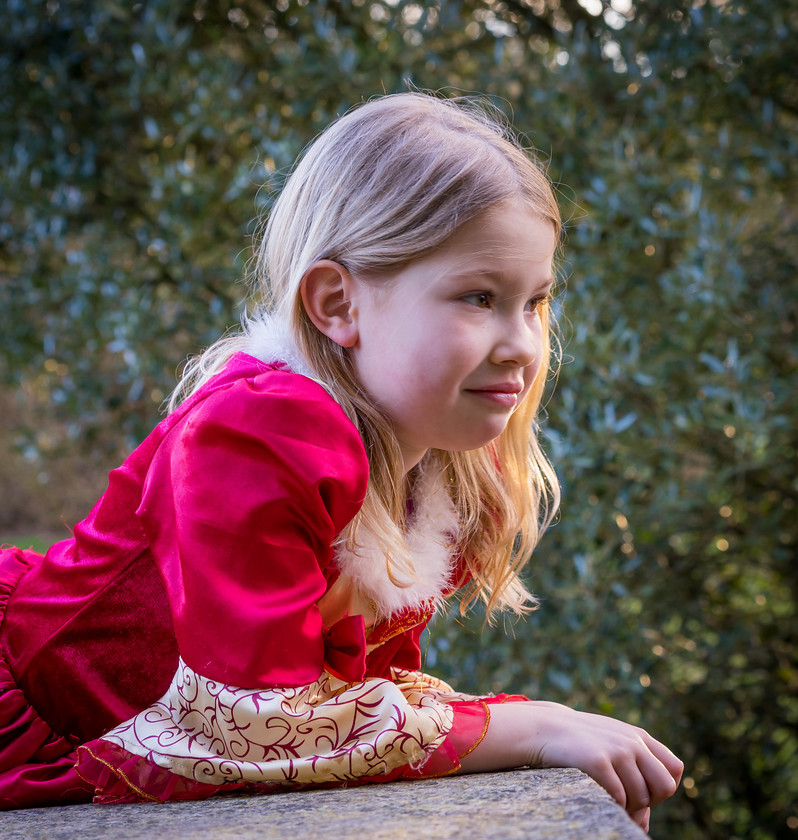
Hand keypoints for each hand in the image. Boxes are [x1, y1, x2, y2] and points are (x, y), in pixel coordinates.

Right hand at [458, 700, 682, 819]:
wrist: (543, 728)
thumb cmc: (578, 745)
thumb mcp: (610, 751)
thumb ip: (633, 776)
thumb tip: (643, 825)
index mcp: (638, 736)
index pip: (674, 770)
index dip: (662, 786)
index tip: (641, 789)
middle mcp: (632, 741)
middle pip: (665, 787)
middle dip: (649, 800)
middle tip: (626, 798)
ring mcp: (616, 750)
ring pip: (641, 797)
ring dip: (626, 806)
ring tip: (606, 796)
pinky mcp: (597, 761)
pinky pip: (619, 798)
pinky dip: (611, 804)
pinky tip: (596, 794)